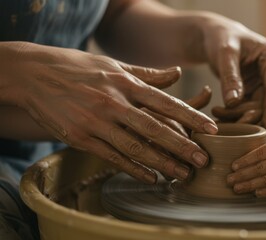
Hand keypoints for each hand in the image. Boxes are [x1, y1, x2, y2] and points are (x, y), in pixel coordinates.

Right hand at [2, 42, 217, 183]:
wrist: (33, 74)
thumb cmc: (78, 67)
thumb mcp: (114, 65)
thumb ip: (148, 74)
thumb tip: (177, 72)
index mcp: (126, 84)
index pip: (166, 102)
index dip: (191, 117)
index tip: (211, 129)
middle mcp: (115, 103)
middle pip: (155, 128)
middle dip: (182, 146)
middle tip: (203, 160)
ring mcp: (97, 122)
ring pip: (136, 147)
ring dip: (162, 163)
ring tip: (183, 175)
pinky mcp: (81, 138)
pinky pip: (113, 157)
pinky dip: (133, 169)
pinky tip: (151, 178)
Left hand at [196, 13, 265, 133]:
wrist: (216, 37)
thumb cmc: (221, 39)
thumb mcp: (225, 54)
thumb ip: (230, 77)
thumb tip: (234, 103)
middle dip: (255, 116)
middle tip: (244, 134)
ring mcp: (265, 81)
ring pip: (258, 105)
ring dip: (244, 117)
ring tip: (229, 128)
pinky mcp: (255, 89)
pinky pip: (249, 105)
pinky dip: (238, 113)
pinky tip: (226, 123)